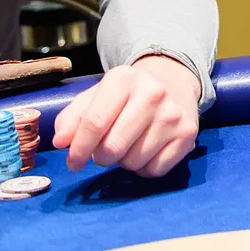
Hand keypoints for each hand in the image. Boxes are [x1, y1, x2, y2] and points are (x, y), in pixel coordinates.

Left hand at [53, 56, 200, 177]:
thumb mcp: (95, 96)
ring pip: (133, 162)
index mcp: (124, 79)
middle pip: (112, 147)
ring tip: (129, 144)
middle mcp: (153, 93)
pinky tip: (147, 150)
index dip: (79, 148)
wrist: (173, 81)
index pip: (95, 122)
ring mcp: (173, 114)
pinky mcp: (188, 134)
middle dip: (101, 157)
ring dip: (124, 161)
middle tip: (104, 150)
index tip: (73, 162)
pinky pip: (154, 170)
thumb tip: (61, 142)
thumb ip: (71, 118)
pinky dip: (145, 168)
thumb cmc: (126, 95)